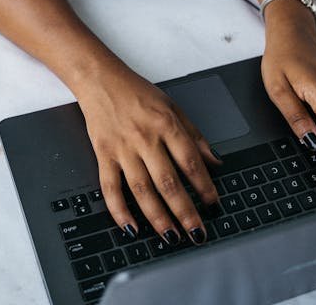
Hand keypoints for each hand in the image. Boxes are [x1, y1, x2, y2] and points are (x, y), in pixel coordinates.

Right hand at [76, 62, 220, 244]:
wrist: (100, 79)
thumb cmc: (137, 92)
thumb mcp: (172, 106)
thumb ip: (194, 135)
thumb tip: (215, 160)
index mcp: (166, 124)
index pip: (190, 161)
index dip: (204, 185)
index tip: (213, 203)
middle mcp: (145, 138)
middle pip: (168, 181)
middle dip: (185, 211)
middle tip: (197, 232)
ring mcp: (123, 148)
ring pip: (142, 189)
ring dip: (158, 217)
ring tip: (172, 237)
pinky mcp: (104, 154)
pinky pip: (111, 187)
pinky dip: (119, 210)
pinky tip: (131, 228)